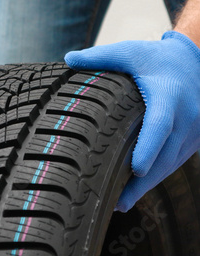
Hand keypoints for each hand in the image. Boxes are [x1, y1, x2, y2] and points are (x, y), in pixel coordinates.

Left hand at [64, 31, 199, 211]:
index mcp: (170, 96)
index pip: (161, 126)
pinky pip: (174, 161)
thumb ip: (99, 57)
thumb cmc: (156, 57)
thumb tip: (67, 59)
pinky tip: (137, 188)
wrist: (193, 59)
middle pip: (166, 155)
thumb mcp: (129, 52)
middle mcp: (187, 116)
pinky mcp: (192, 139)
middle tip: (119, 203)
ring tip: (121, 203)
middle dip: (144, 182)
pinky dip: (157, 176)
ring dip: (149, 185)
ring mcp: (193, 131)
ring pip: (171, 163)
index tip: (136, 170)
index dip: (149, 148)